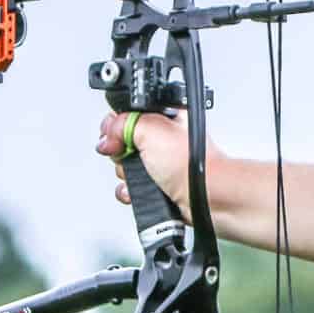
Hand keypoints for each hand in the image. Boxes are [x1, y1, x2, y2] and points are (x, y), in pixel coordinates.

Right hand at [94, 111, 224, 212]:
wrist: (206, 197)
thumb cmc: (193, 162)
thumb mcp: (152, 129)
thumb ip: (124, 123)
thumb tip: (108, 132)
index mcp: (166, 117)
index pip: (128, 115)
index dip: (116, 125)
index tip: (113, 136)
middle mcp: (162, 139)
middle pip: (122, 141)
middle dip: (120, 151)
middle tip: (131, 155)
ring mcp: (160, 163)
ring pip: (125, 165)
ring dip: (126, 173)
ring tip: (142, 174)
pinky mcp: (158, 184)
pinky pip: (132, 185)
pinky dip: (131, 189)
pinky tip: (139, 188)